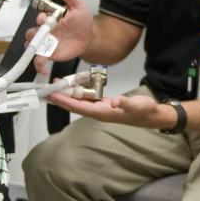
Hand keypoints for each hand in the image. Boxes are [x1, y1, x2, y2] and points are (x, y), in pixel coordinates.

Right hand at [28, 0, 92, 73]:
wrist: (90, 37)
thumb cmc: (82, 21)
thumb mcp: (77, 5)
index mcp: (49, 19)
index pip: (40, 18)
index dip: (41, 19)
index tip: (45, 19)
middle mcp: (45, 31)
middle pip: (31, 34)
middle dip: (33, 35)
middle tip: (41, 36)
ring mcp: (46, 44)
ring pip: (32, 47)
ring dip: (32, 50)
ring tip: (37, 52)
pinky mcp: (50, 55)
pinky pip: (40, 60)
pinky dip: (39, 65)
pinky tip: (42, 68)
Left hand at [45, 91, 165, 128]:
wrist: (152, 115)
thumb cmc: (144, 111)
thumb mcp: (137, 105)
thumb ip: (126, 103)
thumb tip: (115, 101)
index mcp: (103, 113)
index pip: (79, 107)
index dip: (65, 101)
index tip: (53, 94)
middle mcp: (98, 112)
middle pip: (75, 105)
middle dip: (61, 98)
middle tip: (47, 89)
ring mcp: (101, 109)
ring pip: (79, 102)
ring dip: (68, 95)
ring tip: (56, 85)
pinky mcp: (104, 104)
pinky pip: (87, 98)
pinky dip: (79, 92)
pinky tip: (74, 86)